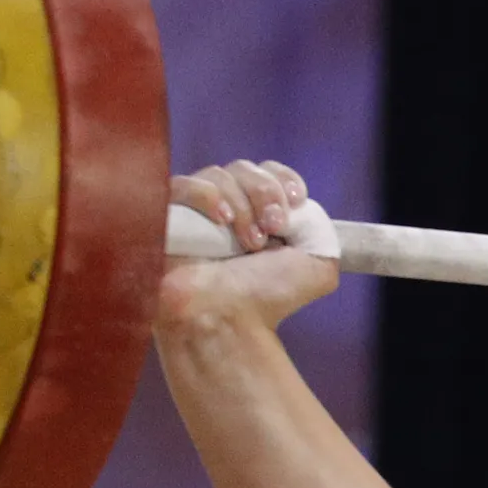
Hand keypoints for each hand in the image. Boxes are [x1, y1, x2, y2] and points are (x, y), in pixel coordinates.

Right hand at [158, 160, 339, 337]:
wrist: (227, 320)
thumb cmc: (266, 300)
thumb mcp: (317, 269)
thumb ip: (321, 234)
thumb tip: (306, 208)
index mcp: (259, 217)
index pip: (268, 171)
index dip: (283, 178)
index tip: (295, 199)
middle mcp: (227, 210)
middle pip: (245, 168)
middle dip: (266, 192)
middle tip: (273, 228)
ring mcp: (195, 212)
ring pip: (219, 174)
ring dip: (242, 205)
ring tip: (248, 243)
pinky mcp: (166, 214)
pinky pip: (183, 184)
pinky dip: (207, 196)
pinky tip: (220, 222)